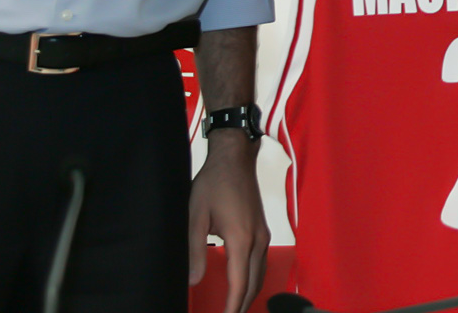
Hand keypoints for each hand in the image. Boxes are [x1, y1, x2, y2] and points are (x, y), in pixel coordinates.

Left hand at [187, 137, 268, 312]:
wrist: (235, 158)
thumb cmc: (214, 183)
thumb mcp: (196, 216)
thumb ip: (194, 250)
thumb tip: (194, 280)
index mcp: (241, 239)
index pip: (239, 284)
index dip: (232, 307)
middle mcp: (258, 240)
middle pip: (253, 284)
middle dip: (241, 306)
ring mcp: (263, 235)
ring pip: (260, 275)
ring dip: (248, 294)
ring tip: (234, 308)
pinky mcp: (263, 230)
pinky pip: (261, 263)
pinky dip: (253, 280)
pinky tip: (243, 284)